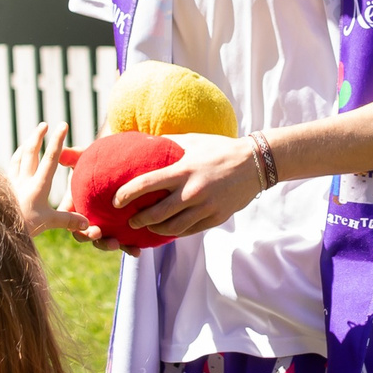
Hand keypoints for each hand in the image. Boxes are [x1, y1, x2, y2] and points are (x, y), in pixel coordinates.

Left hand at [8, 123, 86, 233]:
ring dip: (25, 145)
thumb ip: (68, 220)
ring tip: (31, 137)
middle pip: (30, 151)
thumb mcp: (48, 223)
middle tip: (44, 124)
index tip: (62, 125)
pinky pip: (10, 167)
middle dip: (38, 136)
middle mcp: (23, 180)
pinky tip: (16, 159)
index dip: (57, 140)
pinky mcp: (2, 187)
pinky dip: (15, 158)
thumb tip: (87, 223)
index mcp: (38, 186)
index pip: (50, 158)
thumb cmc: (23, 227)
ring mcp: (11, 182)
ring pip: (18, 157)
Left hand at [116, 133, 264, 238]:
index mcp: (183, 171)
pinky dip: (176, 232)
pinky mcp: (216, 218)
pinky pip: (190, 230)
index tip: (116, 201)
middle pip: (156, 214)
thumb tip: (146, 140)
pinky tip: (169, 229)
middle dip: (138, 220)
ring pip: (173, 229)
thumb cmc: (220, 148)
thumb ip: (169, 143)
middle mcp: (192, 192)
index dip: (127, 195)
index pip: (146, 184)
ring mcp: (205, 208)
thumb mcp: (194, 141)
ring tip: (148, 227)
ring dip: (155, 230)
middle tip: (130, 220)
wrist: (255, 163)